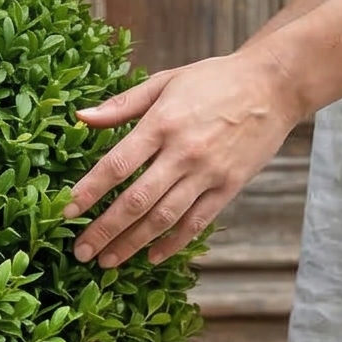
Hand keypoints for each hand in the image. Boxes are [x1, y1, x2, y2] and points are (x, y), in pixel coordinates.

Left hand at [64, 42, 304, 267]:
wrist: (273, 85)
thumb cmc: (214, 80)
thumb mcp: (166, 81)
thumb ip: (122, 104)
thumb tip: (80, 117)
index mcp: (163, 123)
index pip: (117, 164)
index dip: (89, 191)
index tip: (67, 212)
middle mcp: (183, 152)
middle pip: (136, 200)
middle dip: (105, 229)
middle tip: (81, 251)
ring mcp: (208, 173)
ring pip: (163, 218)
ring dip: (132, 244)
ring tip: (108, 261)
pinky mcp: (228, 188)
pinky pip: (196, 223)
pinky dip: (172, 243)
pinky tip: (151, 257)